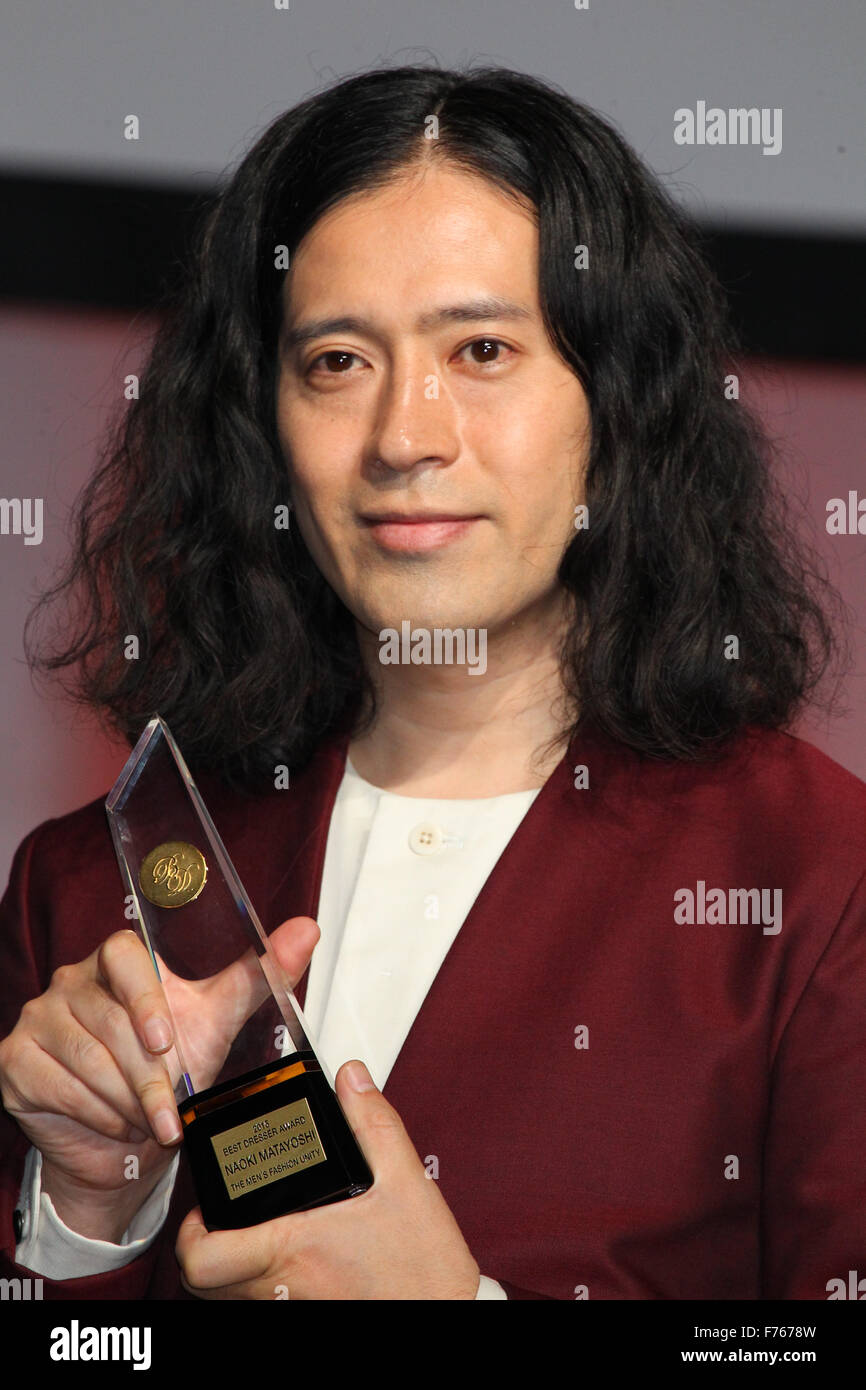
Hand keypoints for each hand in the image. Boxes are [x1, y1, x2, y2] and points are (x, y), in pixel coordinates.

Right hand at [0, 917, 319, 1237]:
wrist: (128, 1140)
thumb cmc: (171, 1069)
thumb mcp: (218, 1022)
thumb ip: (259, 974)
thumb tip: (306, 929)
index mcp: (118, 960)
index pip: (123, 953)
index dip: (143, 995)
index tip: (166, 1040)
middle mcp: (71, 980)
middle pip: (109, 1019)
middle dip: (148, 1075)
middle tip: (172, 1109)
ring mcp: (38, 1017)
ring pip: (85, 1056)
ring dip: (126, 1099)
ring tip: (149, 1118)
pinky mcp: (15, 1060)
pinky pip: (56, 1084)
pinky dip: (95, 1113)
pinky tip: (115, 1122)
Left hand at [176, 1059, 480, 1299]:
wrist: (448, 1315)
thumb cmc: (425, 1268)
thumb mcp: (405, 1180)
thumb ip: (372, 1123)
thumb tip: (351, 1081)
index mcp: (294, 1248)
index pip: (203, 1259)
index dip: (189, 1235)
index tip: (204, 1211)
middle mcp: (282, 1287)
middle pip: (203, 1284)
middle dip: (202, 1249)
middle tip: (224, 1219)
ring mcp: (291, 1308)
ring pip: (230, 1296)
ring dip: (232, 1267)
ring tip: (258, 1231)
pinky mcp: (307, 1318)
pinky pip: (262, 1303)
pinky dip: (261, 1282)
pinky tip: (294, 1258)